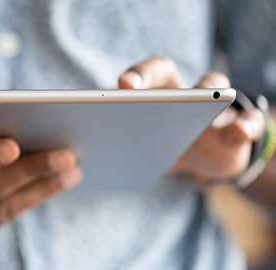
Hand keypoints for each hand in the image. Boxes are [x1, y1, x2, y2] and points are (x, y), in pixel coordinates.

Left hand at [118, 56, 264, 186]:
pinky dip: (246, 124)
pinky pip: (247, 121)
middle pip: (165, 71)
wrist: (205, 161)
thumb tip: (78, 153)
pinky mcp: (236, 130)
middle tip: (129, 86)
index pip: (140, 74)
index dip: (132, 76)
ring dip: (209, 89)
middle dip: (148, 74)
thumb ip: (116, 142)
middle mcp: (179, 92)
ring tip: (204, 97)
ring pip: (215, 85)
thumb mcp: (141, 146)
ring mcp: (211, 108)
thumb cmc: (165, 147)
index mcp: (152, 95)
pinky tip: (240, 131)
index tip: (121, 86)